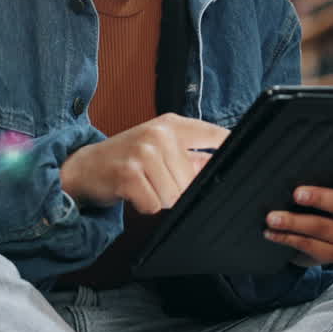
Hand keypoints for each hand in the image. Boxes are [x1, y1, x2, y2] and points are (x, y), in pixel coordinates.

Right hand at [60, 113, 226, 214]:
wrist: (83, 166)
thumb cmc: (125, 159)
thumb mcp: (159, 149)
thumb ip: (192, 157)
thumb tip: (227, 167)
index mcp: (171, 125)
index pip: (213, 134)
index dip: (230, 147)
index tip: (249, 157)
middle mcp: (159, 134)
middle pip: (191, 180)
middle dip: (176, 189)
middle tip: (155, 180)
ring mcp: (144, 152)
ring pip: (174, 196)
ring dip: (159, 199)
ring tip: (143, 185)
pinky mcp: (130, 173)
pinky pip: (154, 205)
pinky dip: (144, 206)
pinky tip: (133, 193)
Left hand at [264, 166, 332, 265]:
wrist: (318, 232)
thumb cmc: (318, 197)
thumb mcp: (321, 184)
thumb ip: (315, 174)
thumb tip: (287, 165)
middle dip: (319, 198)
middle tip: (296, 194)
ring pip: (324, 229)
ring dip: (295, 222)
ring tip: (272, 218)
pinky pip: (314, 247)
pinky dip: (289, 239)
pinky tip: (272, 233)